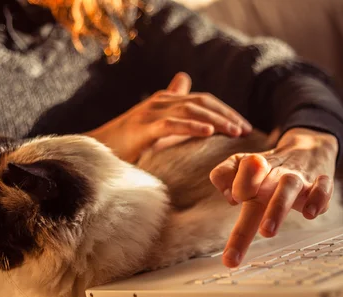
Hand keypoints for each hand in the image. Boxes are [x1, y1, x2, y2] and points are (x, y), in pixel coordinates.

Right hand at [88, 72, 251, 162]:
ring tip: (234, 131)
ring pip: (191, 110)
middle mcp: (161, 101)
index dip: (225, 111)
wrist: (97, 151)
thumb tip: (196, 114)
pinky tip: (208, 133)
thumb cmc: (127, 143)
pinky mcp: (143, 127)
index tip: (244, 126)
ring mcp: (151, 112)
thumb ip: (176, 118)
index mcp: (166, 101)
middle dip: (226, 114)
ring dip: (216, 120)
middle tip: (245, 130)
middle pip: (202, 102)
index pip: (203, 100)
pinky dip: (192, 127)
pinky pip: (172, 124)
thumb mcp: (156, 129)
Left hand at [209, 128, 338, 267]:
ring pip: (288, 187)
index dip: (238, 184)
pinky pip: (323, 186)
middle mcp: (273, 175)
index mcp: (253, 172)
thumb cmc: (268, 166)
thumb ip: (223, 174)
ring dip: (277, 208)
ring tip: (267, 231)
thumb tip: (229, 196)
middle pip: (259, 191)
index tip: (235, 199)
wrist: (308, 146)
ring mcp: (298, 179)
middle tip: (234, 252)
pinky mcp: (321, 183)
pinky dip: (318, 198)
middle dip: (245, 224)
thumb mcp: (241, 163)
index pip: (240, 175)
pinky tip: (310, 214)